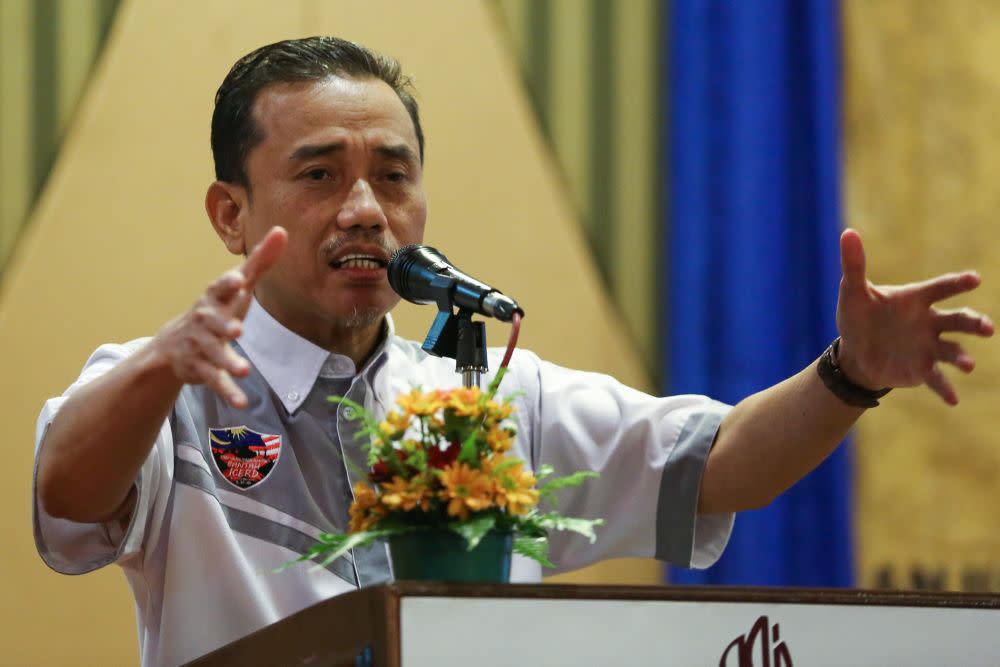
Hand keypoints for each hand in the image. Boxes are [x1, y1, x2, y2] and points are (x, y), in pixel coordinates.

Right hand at [151, 226, 286, 407]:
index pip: (219, 287)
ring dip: (228, 361)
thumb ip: (260, 262)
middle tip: (237, 329)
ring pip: (215, 354)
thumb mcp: (237, 286)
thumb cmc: (217, 308)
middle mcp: (204, 320)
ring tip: (243, 370)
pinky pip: (216, 381)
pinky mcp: (202, 369)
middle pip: (214, 322)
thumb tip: (281, 231)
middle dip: (223, 325)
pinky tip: (243, 402)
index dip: (227, 284)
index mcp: (214, 297)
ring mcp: (201, 346)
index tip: (237, 280)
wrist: (175, 344)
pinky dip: (229, 391)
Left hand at [835, 228, 993, 404]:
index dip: (957, 283)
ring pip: (953, 350)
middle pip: (957, 320)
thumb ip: (854, 265)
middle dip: (974, 322)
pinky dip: (945, 389)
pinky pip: (937, 380)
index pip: (940, 288)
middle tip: (986, 327)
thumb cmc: (859, 317)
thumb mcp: (852, 292)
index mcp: (916, 299)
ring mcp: (928, 347)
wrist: (856, 352)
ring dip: (962, 357)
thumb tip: (847, 233)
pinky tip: (953, 401)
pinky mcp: (921, 369)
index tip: (974, 278)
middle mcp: (929, 322)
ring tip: (968, 365)